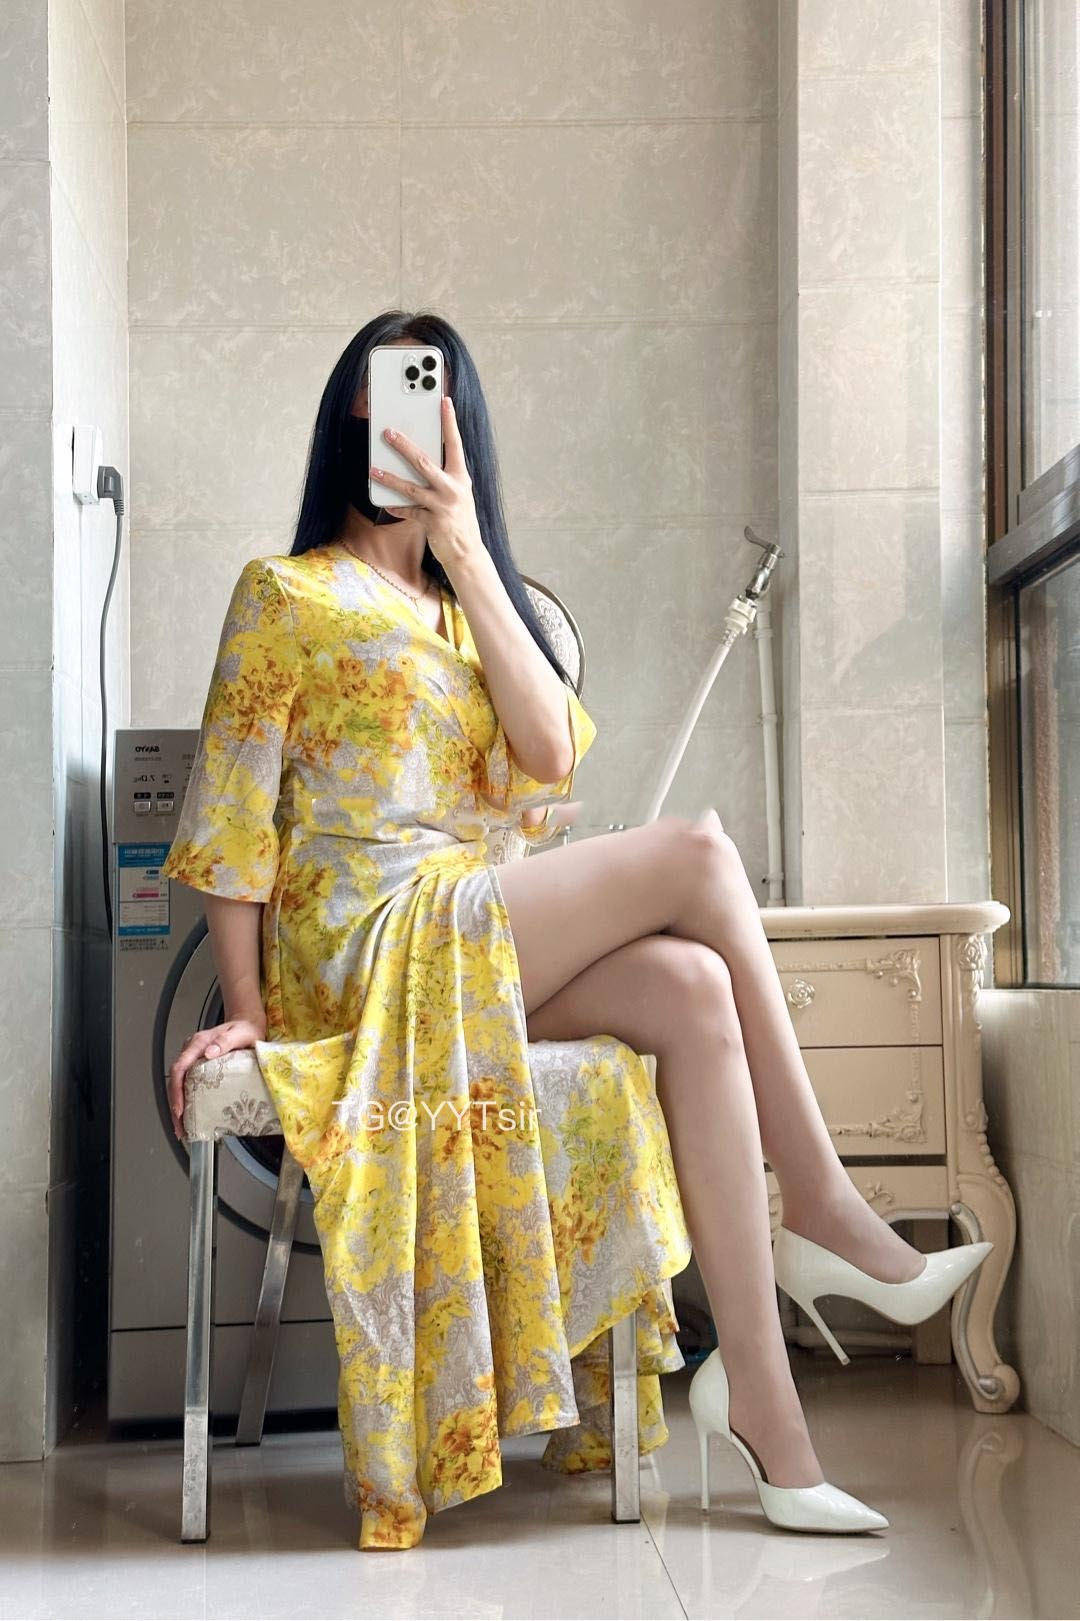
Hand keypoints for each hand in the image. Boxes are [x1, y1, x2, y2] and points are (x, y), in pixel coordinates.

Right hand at [168, 1013, 266, 1144]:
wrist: (248, 1023)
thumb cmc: (245, 1029)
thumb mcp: (239, 1033)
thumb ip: (225, 1041)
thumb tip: (209, 1053)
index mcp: (198, 1043)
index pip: (180, 1068)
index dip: (176, 1090)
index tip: (179, 1109)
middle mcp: (192, 1051)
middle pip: (176, 1081)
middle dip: (175, 1106)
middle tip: (180, 1128)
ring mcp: (194, 1059)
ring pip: (179, 1085)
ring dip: (179, 1107)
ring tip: (183, 1128)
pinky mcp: (199, 1067)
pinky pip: (188, 1085)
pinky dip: (186, 1102)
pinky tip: (190, 1117)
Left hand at [371, 396, 483, 570]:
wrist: (467, 552)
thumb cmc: (459, 518)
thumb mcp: (458, 492)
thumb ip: (443, 475)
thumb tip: (417, 458)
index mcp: (461, 477)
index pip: (455, 443)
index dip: (449, 422)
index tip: (444, 401)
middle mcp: (454, 489)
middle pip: (425, 462)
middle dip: (404, 446)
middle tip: (388, 432)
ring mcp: (443, 506)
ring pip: (411, 487)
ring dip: (390, 478)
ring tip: (373, 469)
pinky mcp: (433, 522)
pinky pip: (409, 511)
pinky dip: (397, 507)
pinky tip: (386, 504)